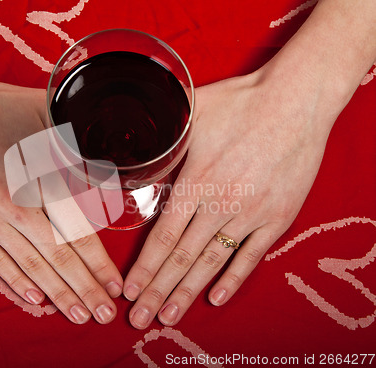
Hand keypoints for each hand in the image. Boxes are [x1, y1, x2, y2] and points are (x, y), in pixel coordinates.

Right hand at [0, 73, 122, 324]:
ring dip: (56, 293)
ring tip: (78, 314)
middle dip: (84, 288)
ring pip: (28, 263)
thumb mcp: (48, 116)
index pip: (76, 231)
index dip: (98, 262)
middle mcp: (14, 203)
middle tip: (104, 313)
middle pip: (57, 255)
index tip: (115, 285)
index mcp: (39, 177)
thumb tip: (108, 173)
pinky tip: (36, 298)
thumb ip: (77, 148)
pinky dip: (16, 280)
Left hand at [123, 68, 333, 328]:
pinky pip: (253, 255)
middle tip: (139, 318)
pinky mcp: (278, 217)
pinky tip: (216, 297)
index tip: (130, 290)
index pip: (163, 236)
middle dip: (157, 291)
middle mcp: (220, 205)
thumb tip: (136, 150)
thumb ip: (164, 141)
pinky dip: (234, 278)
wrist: (296, 100)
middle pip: (182, 257)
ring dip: (188, 292)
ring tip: (169, 317)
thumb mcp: (191, 116)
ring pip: (212, 262)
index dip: (145, 267)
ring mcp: (251, 214)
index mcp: (196, 182)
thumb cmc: (241, 103)